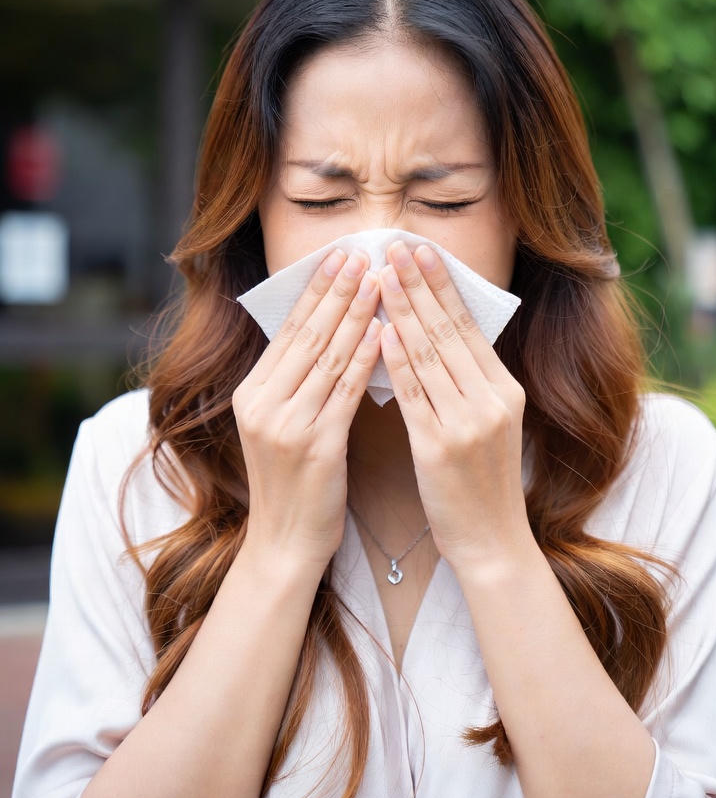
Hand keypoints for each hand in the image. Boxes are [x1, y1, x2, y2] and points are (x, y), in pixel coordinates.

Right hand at [232, 247, 380, 572]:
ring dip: (356, 314)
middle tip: (360, 254)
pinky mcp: (314, 446)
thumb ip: (296, 382)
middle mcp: (262, 404)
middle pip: (307, 335)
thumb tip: (328, 329)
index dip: (316, 291)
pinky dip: (365, 359)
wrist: (286, 543)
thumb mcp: (281, 424)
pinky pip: (344, 392)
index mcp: (252, 394)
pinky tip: (382, 332)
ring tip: (379, 279)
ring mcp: (285, 425)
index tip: (338, 257)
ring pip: (327, 357)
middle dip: (336, 291)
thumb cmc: (294, 482)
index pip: (288, 330)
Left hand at [377, 241, 531, 572]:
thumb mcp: (491, 424)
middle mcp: (491, 400)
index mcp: (505, 390)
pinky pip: (415, 394)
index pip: (468, 326)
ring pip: (429, 355)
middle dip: (420, 284)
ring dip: (403, 309)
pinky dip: (397, 361)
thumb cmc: (482, 483)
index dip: (443, 286)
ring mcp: (467, 423)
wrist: (492, 543)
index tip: (422, 251)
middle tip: (397, 245)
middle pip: (449, 331)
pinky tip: (381, 331)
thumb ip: (470, 382)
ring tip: (381, 274)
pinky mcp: (439, 447)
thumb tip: (439, 335)